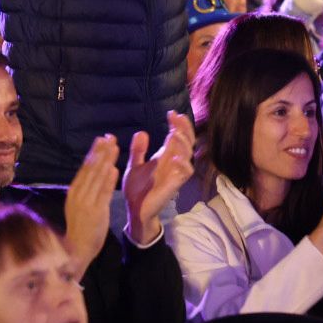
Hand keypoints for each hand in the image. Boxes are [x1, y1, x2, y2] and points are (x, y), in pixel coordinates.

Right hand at [64, 135, 120, 273]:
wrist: (77, 250)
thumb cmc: (81, 226)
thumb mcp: (81, 204)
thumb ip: (90, 188)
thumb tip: (100, 169)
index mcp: (74, 192)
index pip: (85, 168)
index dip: (94, 153)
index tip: (102, 139)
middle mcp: (78, 195)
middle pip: (91, 170)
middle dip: (101, 152)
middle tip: (109, 136)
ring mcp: (86, 203)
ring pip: (97, 178)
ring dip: (105, 161)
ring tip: (114, 146)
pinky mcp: (96, 212)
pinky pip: (103, 193)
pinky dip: (108, 181)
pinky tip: (114, 168)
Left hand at [123, 112, 194, 246]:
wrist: (134, 209)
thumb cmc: (137, 189)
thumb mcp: (134, 166)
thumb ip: (138, 151)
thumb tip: (142, 132)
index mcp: (165, 156)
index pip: (177, 136)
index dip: (177, 124)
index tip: (171, 113)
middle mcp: (173, 162)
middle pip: (187, 141)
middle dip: (184, 128)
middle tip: (177, 118)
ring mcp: (175, 172)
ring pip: (188, 154)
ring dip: (183, 142)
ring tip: (174, 133)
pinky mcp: (175, 184)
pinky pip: (186, 172)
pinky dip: (183, 164)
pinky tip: (175, 157)